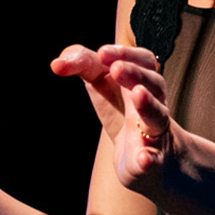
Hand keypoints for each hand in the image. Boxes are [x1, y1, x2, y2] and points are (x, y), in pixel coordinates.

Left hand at [51, 44, 179, 189]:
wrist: (146, 158)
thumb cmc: (120, 111)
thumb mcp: (100, 82)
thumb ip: (82, 64)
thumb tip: (56, 64)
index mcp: (141, 81)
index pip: (140, 60)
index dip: (124, 53)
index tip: (102, 53)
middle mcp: (152, 102)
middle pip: (154, 82)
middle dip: (135, 74)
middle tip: (116, 69)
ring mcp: (153, 132)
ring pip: (157, 116)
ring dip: (148, 105)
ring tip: (137, 95)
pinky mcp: (150, 161)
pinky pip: (154, 159)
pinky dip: (150, 158)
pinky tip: (144, 159)